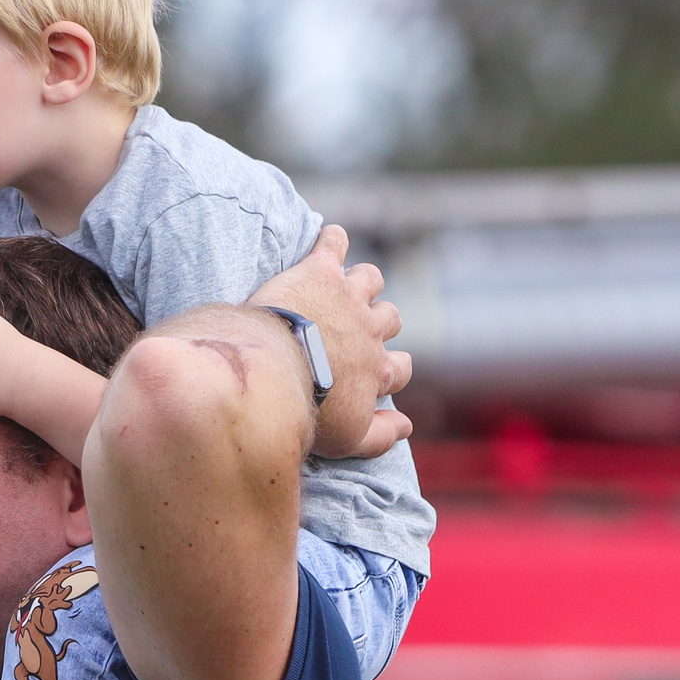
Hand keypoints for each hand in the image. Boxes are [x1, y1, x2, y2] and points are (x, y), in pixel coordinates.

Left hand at [248, 225, 413, 458]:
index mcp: (377, 370)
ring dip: (361, 282)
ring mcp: (347, 297)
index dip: (390, 369)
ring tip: (342, 287)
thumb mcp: (349, 439)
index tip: (373, 372)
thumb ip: (382, 436)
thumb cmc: (309, 410)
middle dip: (377, 323)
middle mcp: (370, 330)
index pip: (400, 368)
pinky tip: (327, 241)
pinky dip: (332, 240)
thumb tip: (407, 426)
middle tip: (352, 328)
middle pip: (389, 319)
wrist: (273, 373)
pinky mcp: (319, 272)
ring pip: (370, 279)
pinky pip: (334, 243)